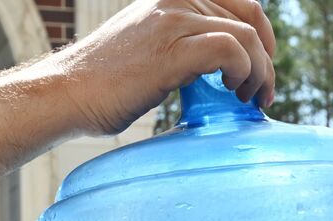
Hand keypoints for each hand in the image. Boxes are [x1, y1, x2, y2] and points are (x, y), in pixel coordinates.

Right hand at [48, 0, 276, 135]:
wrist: (67, 93)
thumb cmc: (103, 83)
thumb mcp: (148, 46)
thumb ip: (180, 43)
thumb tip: (216, 65)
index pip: (240, 3)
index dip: (262, 35)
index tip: (261, 67)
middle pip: (249, 19)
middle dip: (265, 60)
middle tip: (260, 93)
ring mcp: (173, 21)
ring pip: (245, 36)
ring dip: (259, 72)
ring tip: (248, 99)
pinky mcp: (171, 51)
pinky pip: (230, 51)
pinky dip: (242, 73)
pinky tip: (232, 91)